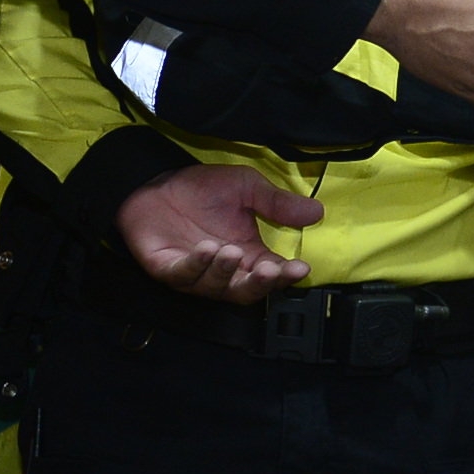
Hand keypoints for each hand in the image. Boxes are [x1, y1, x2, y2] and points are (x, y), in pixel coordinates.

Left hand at [116, 162, 323, 301]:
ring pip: (216, 287)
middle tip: (270, 270)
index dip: (287, 276)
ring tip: (230, 251)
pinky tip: (206, 249)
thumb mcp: (247, 188)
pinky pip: (184, 275)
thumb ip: (277, 203)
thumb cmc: (202, 189)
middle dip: (260, 285)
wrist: (156, 182)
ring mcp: (195, 273)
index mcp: (247, 255)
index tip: (302, 268)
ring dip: (225, 273)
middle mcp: (224, 271)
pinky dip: (196, 265)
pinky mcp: (168, 269)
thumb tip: (316, 211)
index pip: (273, 274)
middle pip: (246, 291)